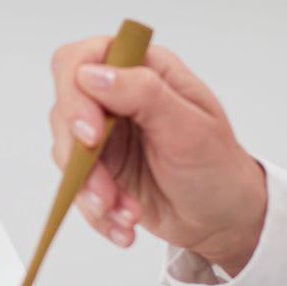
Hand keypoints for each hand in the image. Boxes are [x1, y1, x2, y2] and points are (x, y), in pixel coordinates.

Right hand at [50, 37, 266, 274]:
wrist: (222, 219)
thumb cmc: (218, 168)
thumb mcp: (190, 130)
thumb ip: (144, 94)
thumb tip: (92, 73)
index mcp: (144, 70)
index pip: (82, 59)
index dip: (75, 94)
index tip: (91, 135)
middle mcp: (117, 97)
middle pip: (64, 111)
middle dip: (81, 159)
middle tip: (105, 193)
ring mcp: (103, 132)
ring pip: (65, 153)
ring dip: (90, 191)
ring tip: (125, 214)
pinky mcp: (96, 166)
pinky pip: (73, 185)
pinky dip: (94, 212)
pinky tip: (121, 225)